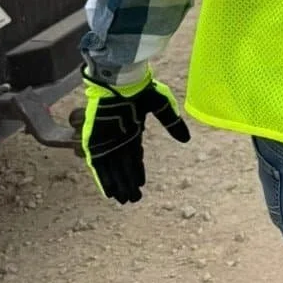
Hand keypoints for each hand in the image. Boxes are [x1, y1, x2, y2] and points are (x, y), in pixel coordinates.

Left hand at [80, 69, 190, 203]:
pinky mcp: (96, 141)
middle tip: (132, 199)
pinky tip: (109, 191)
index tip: (141, 184)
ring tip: (122, 200)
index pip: (135, 156)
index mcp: (133, 130)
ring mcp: (107, 141)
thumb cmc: (141, 91)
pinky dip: (104, 178)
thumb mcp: (162, 106)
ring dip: (117, 184)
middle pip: (124, 167)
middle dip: (128, 183)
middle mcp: (119, 139)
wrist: (119, 82)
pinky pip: (99, 165)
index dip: (138, 171)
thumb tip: (186, 140)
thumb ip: (172, 123)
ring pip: (113, 169)